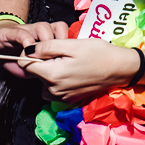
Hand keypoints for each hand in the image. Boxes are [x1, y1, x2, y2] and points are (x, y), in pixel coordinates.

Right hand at [0, 20, 68, 77]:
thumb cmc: (15, 53)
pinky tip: (28, 50)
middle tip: (60, 55)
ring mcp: (28, 30)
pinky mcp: (12, 32)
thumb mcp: (31, 65)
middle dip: (61, 41)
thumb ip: (42, 68)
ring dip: (46, 41)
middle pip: (58, 28)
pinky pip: (22, 33)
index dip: (69, 43)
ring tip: (44, 54)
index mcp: (47, 37)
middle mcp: (40, 31)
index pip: (64, 33)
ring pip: (43, 28)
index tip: (72, 56)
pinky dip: (27, 40)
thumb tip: (53, 79)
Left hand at [20, 39, 141, 102]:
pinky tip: (73, 70)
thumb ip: (47, 47)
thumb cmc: (98, 53)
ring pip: (43, 81)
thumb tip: (27, 50)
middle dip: (43, 61)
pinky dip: (58, 79)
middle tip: (62, 52)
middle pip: (34, 73)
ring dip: (50, 71)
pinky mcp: (68, 99)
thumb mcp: (72, 44)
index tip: (43, 46)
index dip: (30, 52)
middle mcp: (53, 90)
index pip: (25, 65)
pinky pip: (54, 88)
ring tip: (68, 61)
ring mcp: (61, 97)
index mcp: (52, 75)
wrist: (120, 69)